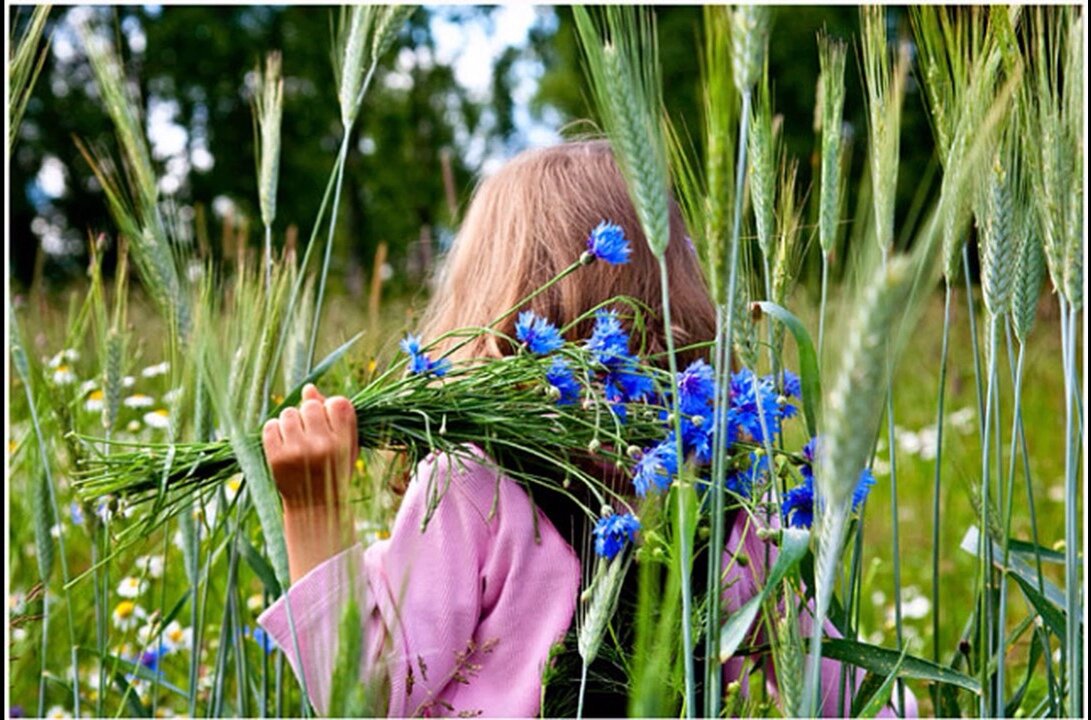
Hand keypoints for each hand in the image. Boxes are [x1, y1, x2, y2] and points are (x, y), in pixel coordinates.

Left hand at [262, 384, 357, 509]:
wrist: (314, 509)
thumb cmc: (333, 473)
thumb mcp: (344, 447)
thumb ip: (333, 417)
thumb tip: (309, 388)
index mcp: (344, 442)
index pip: (338, 403)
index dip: (331, 410)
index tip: (329, 425)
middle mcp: (322, 445)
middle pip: (311, 406)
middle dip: (309, 416)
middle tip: (310, 434)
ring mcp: (297, 451)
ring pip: (289, 413)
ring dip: (291, 422)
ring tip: (296, 439)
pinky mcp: (276, 457)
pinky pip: (270, 426)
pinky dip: (275, 431)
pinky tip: (283, 444)